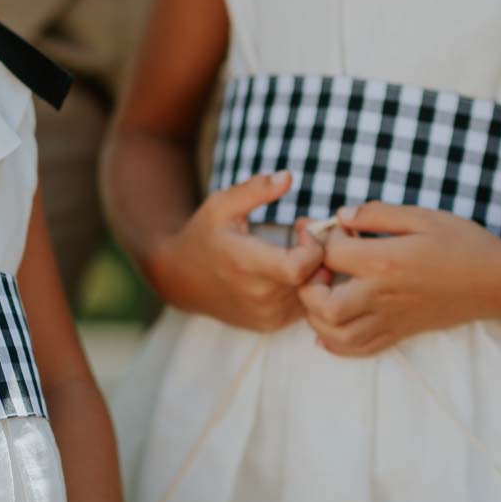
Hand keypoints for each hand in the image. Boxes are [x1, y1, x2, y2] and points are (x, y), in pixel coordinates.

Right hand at [151, 172, 323, 330]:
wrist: (181, 279)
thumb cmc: (204, 235)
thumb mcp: (222, 204)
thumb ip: (255, 190)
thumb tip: (287, 176)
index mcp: (246, 265)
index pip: (300, 267)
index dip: (312, 246)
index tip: (302, 228)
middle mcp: (258, 297)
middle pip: (314, 280)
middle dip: (319, 253)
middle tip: (303, 234)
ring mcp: (265, 315)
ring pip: (313, 295)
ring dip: (315, 271)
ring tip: (298, 250)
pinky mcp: (269, 324)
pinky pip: (304, 307)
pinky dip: (305, 287)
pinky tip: (291, 269)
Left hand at [299, 202, 500, 356]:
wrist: (497, 281)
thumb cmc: (463, 243)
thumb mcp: (422, 216)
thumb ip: (377, 214)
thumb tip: (342, 215)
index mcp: (385, 262)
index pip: (331, 254)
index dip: (322, 238)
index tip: (334, 229)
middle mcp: (383, 296)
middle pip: (324, 305)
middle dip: (308, 285)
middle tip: (317, 268)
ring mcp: (390, 319)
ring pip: (336, 335)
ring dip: (317, 316)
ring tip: (322, 293)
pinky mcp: (400, 333)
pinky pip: (359, 349)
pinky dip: (335, 342)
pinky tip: (329, 326)